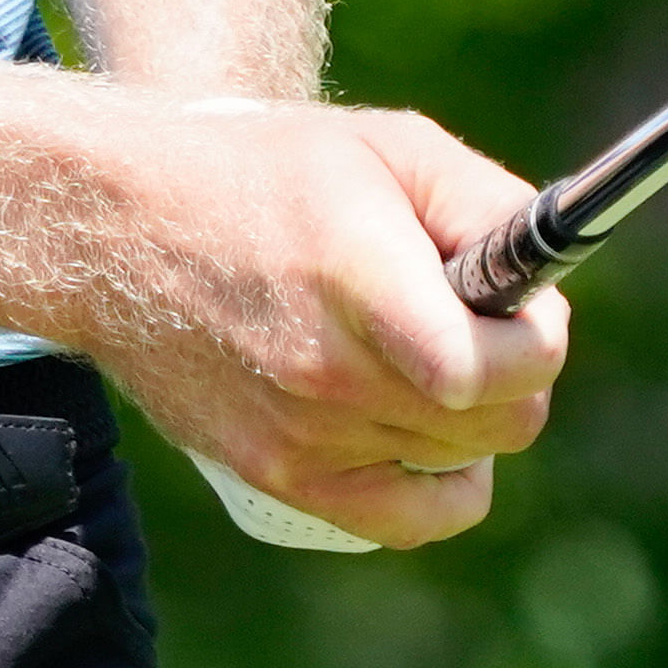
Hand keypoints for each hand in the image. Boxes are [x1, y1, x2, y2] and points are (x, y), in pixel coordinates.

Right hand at [68, 99, 567, 549]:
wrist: (116, 228)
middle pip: (501, 422)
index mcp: (360, 280)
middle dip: (516, 369)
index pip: (495, 370)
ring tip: (428, 353)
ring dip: (472, 413)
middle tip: (481, 320)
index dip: (538, 338)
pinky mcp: (278, 477)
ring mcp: (303, 437)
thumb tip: (552, 268)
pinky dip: (444, 483)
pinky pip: (413, 519)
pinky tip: (427, 427)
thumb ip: (488, 202)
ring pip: (465, 463)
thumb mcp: (388, 147)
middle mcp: (330, 372)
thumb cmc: (264, 172)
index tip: (522, 303)